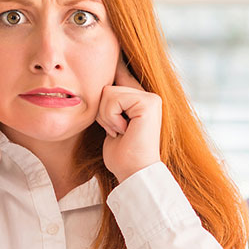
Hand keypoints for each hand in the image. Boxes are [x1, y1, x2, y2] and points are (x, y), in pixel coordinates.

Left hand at [97, 57, 162, 182]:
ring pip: (107, 92)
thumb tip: (97, 82)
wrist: (133, 173)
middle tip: (117, 132)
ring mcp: (151, 99)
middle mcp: (149, 96)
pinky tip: (124, 131)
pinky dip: (111, 119)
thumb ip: (110, 102)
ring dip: (106, 117)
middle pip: (107, 86)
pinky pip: (113, 99)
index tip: (111, 83)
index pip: (118, 75)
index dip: (110, 77)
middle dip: (102, 112)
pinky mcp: (149, 103)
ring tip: (121, 132)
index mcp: (142, 99)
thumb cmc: (122, 155)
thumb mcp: (111, 122)